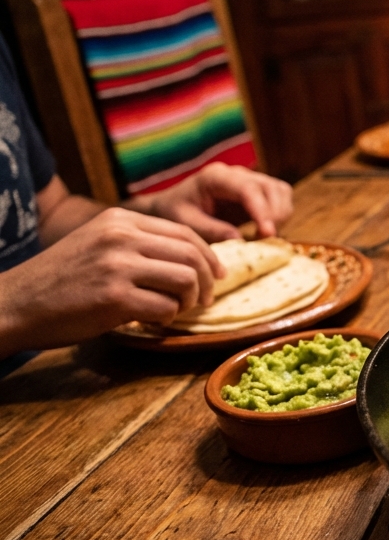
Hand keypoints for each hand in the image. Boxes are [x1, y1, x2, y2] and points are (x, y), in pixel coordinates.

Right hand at [0, 208, 222, 354]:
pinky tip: (153, 320)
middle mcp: (121, 237)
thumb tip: (192, 258)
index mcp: (120, 219)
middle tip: (203, 300)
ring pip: (186, 279)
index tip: (217, 275)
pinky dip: (168, 318)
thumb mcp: (98, 243)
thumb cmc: (61, 279)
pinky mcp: (115, 298)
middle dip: (206, 281)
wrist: (16, 302)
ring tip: (176, 310)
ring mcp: (118, 266)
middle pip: (192, 255)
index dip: (209, 256)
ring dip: (189, 301)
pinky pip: (166, 307)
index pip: (185, 232)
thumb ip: (138, 243)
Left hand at [133, 162, 293, 239]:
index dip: (262, 211)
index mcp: (215, 177)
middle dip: (275, 214)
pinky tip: (265, 232)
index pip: (248, 189)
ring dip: (281, 214)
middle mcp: (236, 174)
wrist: (171, 206)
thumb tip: (240, 239)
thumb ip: (211, 230)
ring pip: (280, 190)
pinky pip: (279, 198)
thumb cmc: (175, 213)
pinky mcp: (257, 192)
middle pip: (270, 187)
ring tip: (266, 236)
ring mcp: (248, 180)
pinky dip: (280, 215)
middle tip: (267, 239)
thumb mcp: (186, 224)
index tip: (268, 234)